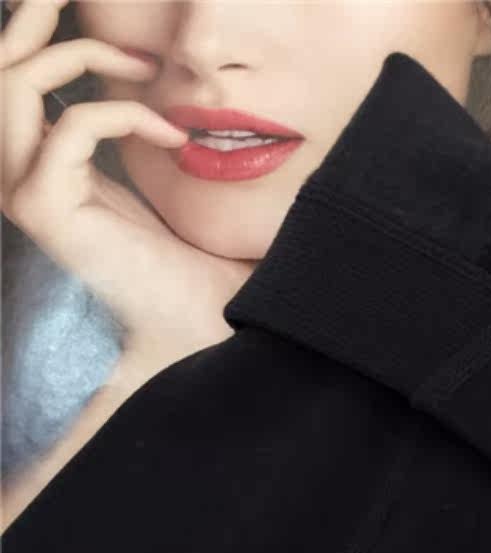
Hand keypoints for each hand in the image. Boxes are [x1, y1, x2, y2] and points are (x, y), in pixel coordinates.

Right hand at [0, 0, 252, 362]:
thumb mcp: (160, 175)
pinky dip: (126, 113)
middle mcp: (17, 176)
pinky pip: (72, 125)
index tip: (105, 17)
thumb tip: (161, 65)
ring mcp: (23, 193)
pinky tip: (173, 135)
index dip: (42, 28)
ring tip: (149, 69)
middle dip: (36, 13)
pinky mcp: (44, 210)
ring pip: (15, 81)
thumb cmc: (197, 262)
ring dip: (85, 55)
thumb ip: (138, 127)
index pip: (15, 77)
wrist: (211, 323)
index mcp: (40, 165)